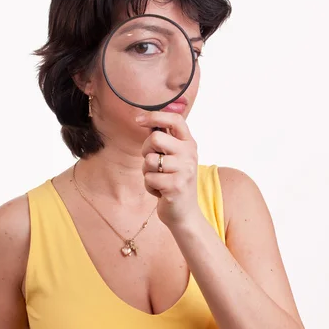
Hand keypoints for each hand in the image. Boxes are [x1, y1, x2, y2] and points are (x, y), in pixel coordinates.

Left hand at [136, 111, 199, 227]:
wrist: (184, 213)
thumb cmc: (173, 181)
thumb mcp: (174, 157)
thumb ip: (164, 140)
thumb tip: (145, 119)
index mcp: (189, 143)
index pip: (175, 119)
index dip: (155, 115)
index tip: (138, 119)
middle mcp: (190, 154)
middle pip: (155, 138)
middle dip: (146, 150)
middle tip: (153, 163)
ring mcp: (185, 170)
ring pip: (149, 160)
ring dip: (147, 171)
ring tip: (159, 179)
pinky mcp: (176, 186)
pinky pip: (149, 178)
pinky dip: (149, 186)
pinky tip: (160, 191)